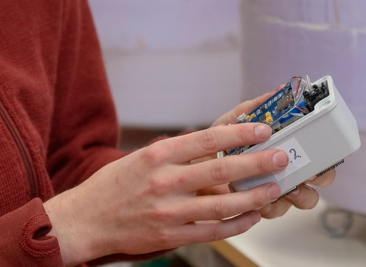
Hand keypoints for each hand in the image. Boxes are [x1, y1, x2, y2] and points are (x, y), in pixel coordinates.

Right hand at [44, 121, 285, 265]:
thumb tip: (214, 146)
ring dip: (253, 197)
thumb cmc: (113, 186)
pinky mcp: (169, 236)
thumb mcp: (141, 158)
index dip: (238, 134)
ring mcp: (167, 211)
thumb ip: (176, 154)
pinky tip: (251, 217)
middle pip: (219, 171)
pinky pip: (211, 231)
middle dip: (255, 163)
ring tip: (274, 188)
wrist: (85, 220)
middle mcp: (163, 181)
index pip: (206, 139)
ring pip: (221, 205)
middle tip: (280, 157)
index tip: (262, 129)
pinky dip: (235, 225)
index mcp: (157, 155)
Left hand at [205, 91, 337, 219]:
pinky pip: (273, 210)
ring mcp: (275, 192)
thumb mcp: (233, 122)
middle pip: (317, 181)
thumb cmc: (215, 143)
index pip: (318, 157)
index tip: (320, 156)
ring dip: (297, 194)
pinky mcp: (258, 206)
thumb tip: (279, 90)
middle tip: (307, 172)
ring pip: (300, 200)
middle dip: (317, 179)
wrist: (188, 167)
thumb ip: (255, 108)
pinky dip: (270, 204)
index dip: (325, 160)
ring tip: (286, 187)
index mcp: (285, 151)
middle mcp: (286, 173)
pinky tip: (260, 196)